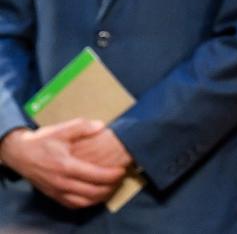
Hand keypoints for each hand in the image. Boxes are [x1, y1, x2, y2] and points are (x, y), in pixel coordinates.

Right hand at [0, 119, 126, 208]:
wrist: (20, 153)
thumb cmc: (43, 141)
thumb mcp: (62, 129)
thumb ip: (83, 127)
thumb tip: (102, 126)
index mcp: (66, 166)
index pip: (95, 175)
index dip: (113, 175)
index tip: (123, 168)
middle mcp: (61, 182)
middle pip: (93, 192)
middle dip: (111, 186)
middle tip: (121, 177)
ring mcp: (56, 191)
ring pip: (84, 202)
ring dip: (101, 197)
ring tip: (112, 186)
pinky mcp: (53, 196)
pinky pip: (73, 205)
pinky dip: (87, 202)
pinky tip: (96, 194)